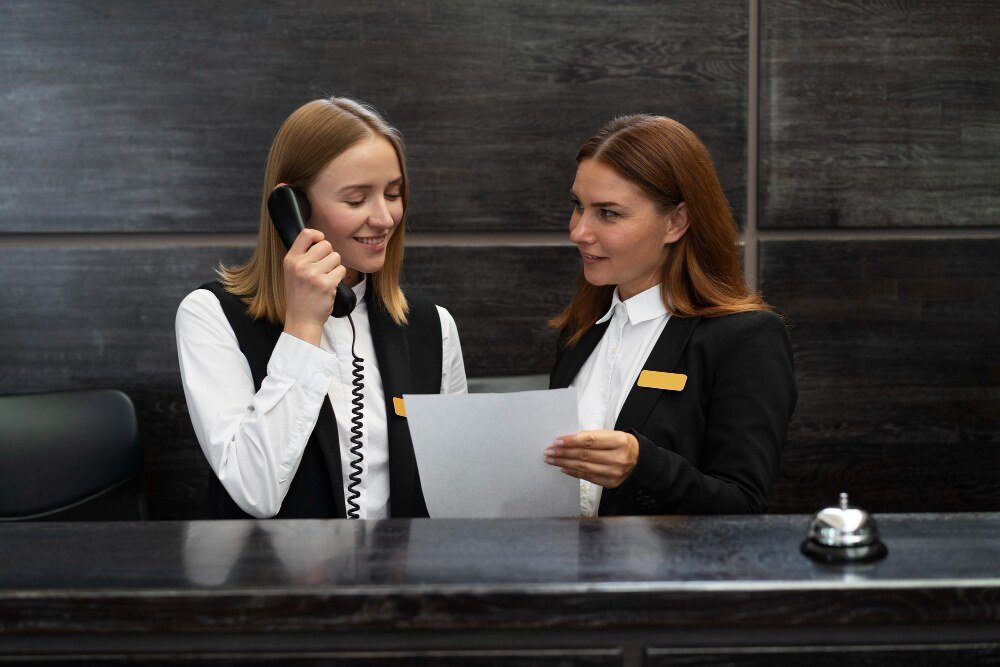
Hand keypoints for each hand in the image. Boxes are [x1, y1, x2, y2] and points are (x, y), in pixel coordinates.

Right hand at [282, 228, 346, 345]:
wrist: (302, 319)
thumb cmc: (300, 295)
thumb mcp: (292, 272)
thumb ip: (302, 255)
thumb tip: (318, 237)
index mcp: (290, 260)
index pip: (306, 234)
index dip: (318, 235)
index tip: (320, 242)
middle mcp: (300, 265)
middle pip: (326, 244)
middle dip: (329, 255)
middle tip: (324, 268)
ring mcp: (313, 275)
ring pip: (336, 257)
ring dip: (335, 267)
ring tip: (326, 278)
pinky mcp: (326, 284)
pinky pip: (341, 270)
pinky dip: (339, 277)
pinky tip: (330, 286)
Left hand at [544, 429, 638, 488]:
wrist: (639, 461)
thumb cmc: (621, 445)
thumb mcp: (611, 434)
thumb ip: (591, 436)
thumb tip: (567, 440)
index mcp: (619, 441)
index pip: (590, 440)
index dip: (571, 441)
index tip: (557, 441)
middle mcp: (618, 458)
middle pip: (584, 455)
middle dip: (563, 453)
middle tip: (549, 451)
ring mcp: (615, 472)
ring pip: (584, 467)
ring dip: (564, 463)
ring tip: (552, 460)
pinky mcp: (611, 483)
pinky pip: (587, 478)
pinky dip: (573, 472)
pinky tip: (563, 468)